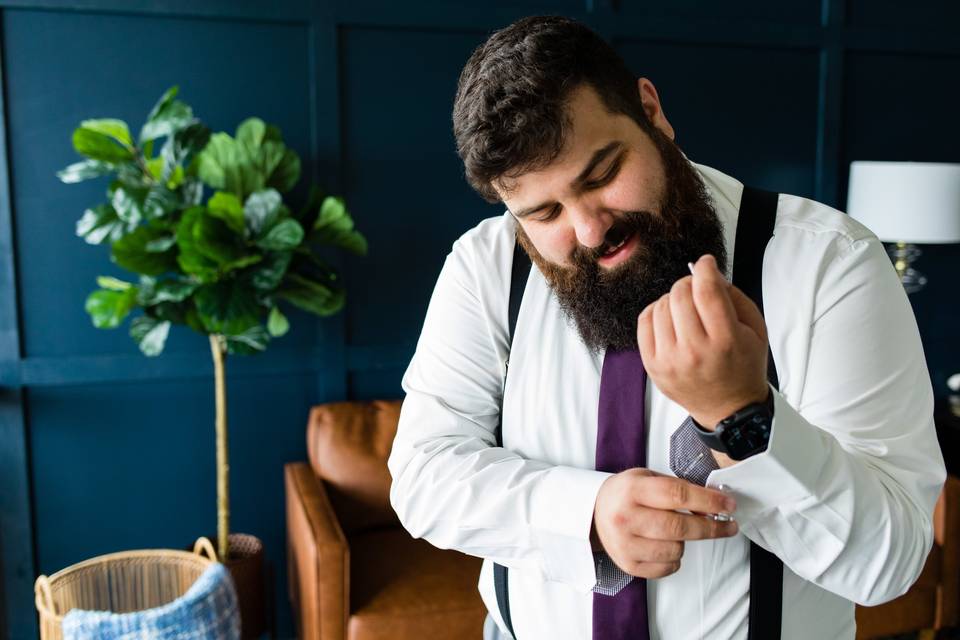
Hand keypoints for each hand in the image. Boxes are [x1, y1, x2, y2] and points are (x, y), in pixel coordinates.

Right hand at [592, 468, 737, 577]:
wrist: (594, 513)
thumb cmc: (626, 494)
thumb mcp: (647, 478)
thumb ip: (678, 489)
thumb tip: (713, 504)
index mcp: (633, 490)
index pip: (678, 495)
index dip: (708, 501)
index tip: (728, 505)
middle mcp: (626, 517)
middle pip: (679, 527)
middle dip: (710, 527)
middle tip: (727, 526)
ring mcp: (625, 543)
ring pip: (676, 550)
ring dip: (685, 542)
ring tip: (675, 532)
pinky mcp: (628, 564)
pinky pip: (667, 567)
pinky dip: (675, 559)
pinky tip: (665, 545)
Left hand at [636, 254, 768, 428]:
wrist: (729, 408)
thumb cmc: (743, 367)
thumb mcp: (755, 330)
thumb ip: (734, 297)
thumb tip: (708, 274)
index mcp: (725, 340)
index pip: (707, 291)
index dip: (705, 269)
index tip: (706, 263)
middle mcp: (694, 351)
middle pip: (680, 294)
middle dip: (689, 284)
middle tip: (697, 290)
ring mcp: (670, 360)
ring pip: (661, 305)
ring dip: (673, 299)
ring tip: (686, 310)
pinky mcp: (652, 366)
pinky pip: (645, 321)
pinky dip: (656, 312)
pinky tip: (670, 319)